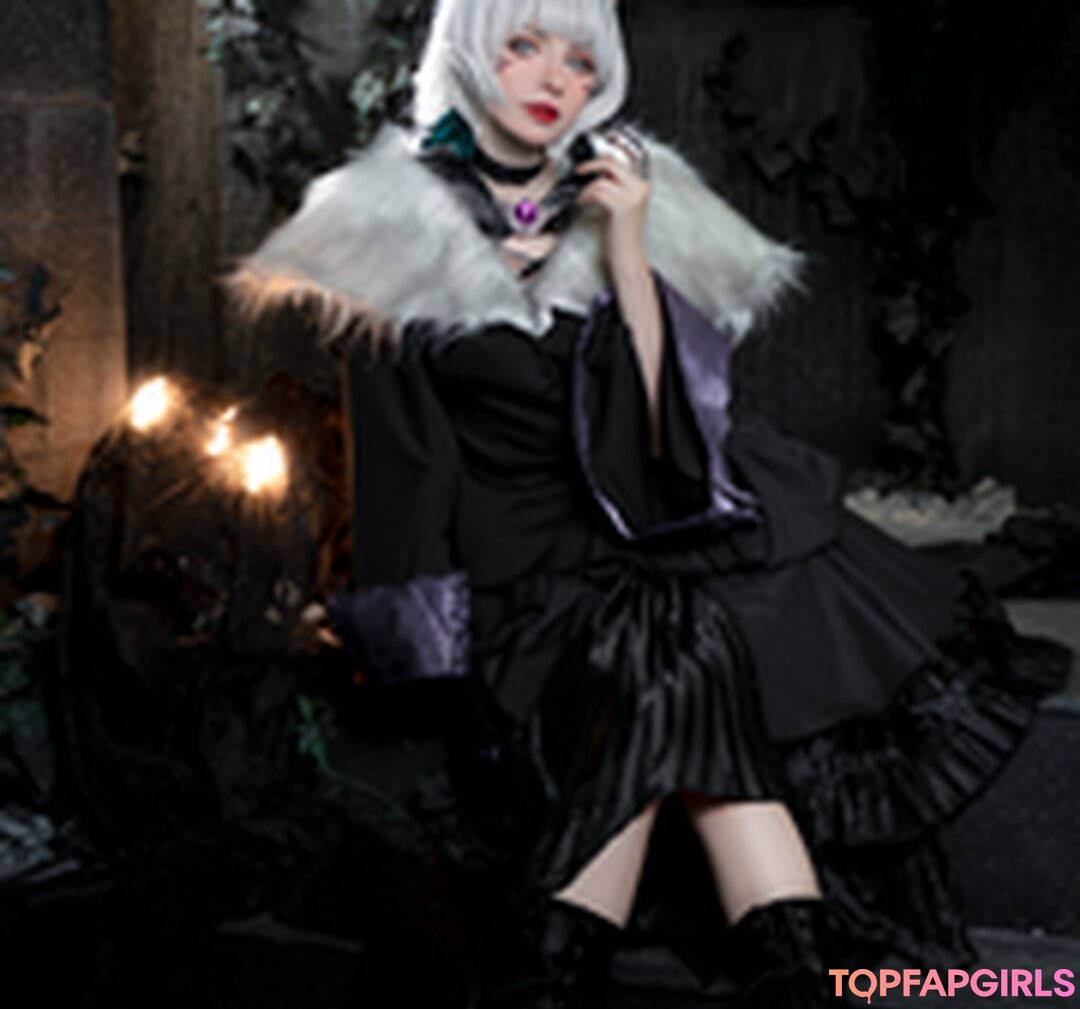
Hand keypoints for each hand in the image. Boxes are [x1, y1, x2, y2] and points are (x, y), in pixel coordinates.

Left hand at [576, 152, 651, 277]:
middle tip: (580, 170)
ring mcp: (633, 197)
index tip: (594, 152)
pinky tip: (584, 203)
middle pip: (612, 163)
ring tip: (582, 198)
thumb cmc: (622, 235)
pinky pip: (598, 191)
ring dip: (586, 187)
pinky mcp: (622, 206)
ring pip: (602, 179)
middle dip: (592, 165)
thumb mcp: (622, 205)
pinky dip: (587, 196)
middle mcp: (640, 188)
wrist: (628, 257)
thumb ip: (615, 187)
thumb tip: (597, 173)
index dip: (607, 153)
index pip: (625, 159)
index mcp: (642, 186)